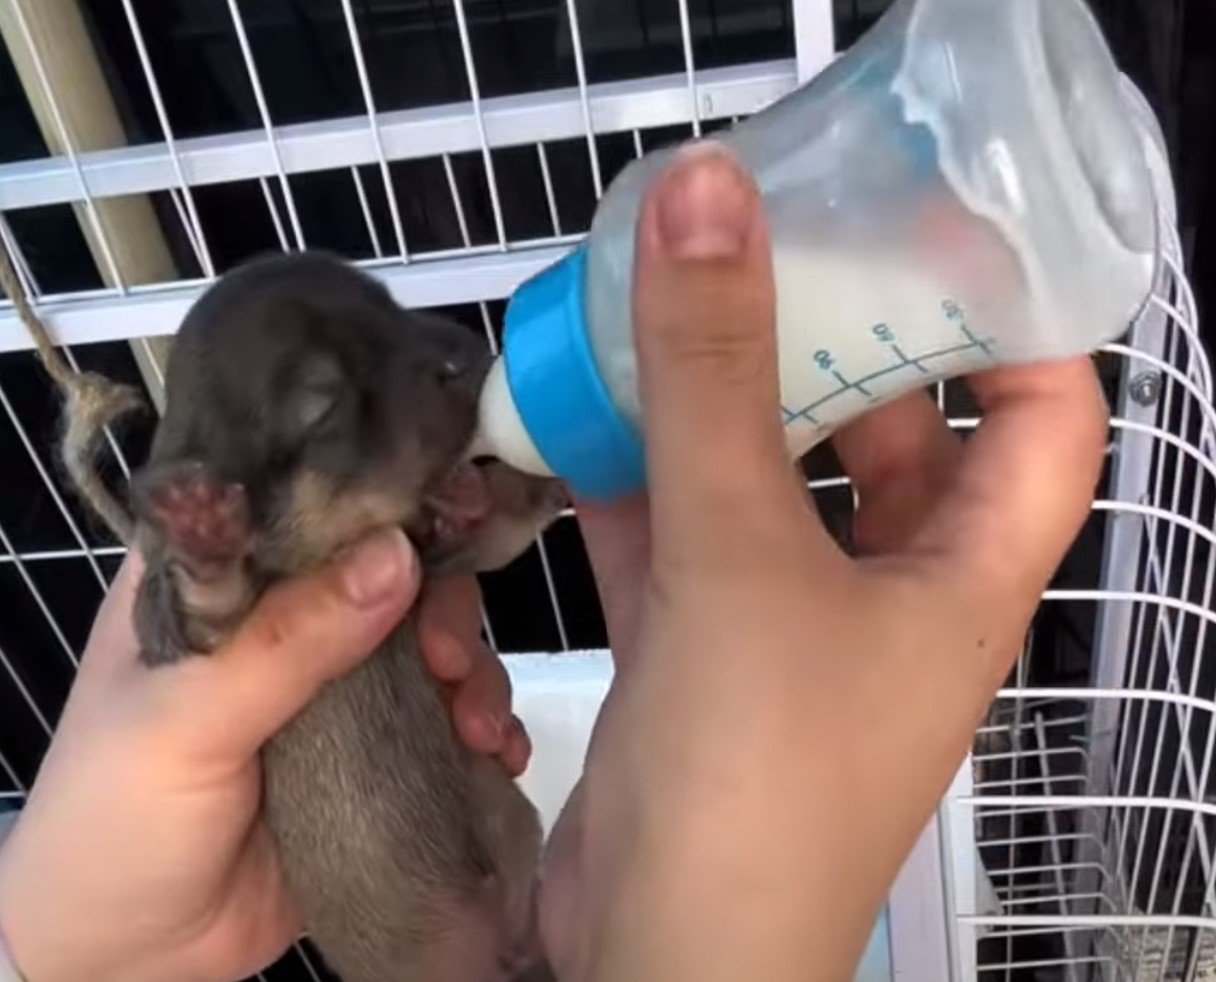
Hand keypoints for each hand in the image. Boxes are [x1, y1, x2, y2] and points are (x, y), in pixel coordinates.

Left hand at [0, 528, 527, 981]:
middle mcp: (283, 620)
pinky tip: (497, 756)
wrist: (128, 960)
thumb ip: (289, 640)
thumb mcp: (186, 719)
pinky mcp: (372, 751)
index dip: (380, 508)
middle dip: (443, 612)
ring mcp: (333, 687)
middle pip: (391, 575)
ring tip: (480, 732)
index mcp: (219, 583)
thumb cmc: (118, 817)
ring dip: (473, 676)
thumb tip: (400, 553)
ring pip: (431, 644)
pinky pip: (444, 718)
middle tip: (449, 664)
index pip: (308, 510)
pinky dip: (482, 728)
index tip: (445, 525)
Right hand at [537, 148, 1106, 979]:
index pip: (1046, 412)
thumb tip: (707, 199)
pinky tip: (578, 417)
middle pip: (894, 431)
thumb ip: (714, 375)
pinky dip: (635, 482)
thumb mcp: (742, 554)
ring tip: (656, 308)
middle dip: (828, 339)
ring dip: (714, 407)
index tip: (925, 227)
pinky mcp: (705, 655)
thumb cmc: (754, 774)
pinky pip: (681, 540)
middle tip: (760, 246)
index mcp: (968, 569)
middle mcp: (895, 593)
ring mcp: (794, 625)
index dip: (1008, 311)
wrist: (659, 952)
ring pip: (769, 483)